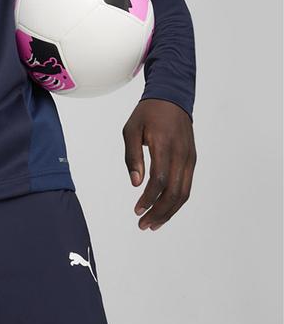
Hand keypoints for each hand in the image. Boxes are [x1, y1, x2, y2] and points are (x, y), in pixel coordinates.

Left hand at [122, 98, 196, 230]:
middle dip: (159, 212)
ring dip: (169, 211)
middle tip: (144, 225)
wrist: (171, 98)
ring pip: (184, 193)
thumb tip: (135, 183)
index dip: (149, 199)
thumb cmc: (147, 113)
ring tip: (153, 223)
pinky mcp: (192, 160)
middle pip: (174, 193)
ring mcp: (189, 158)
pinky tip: (163, 208)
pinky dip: (176, 201)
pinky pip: (186, 186)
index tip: (137, 210)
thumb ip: (132, 156)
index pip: (160, 180)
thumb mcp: (131, 129)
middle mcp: (181, 155)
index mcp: (164, 146)